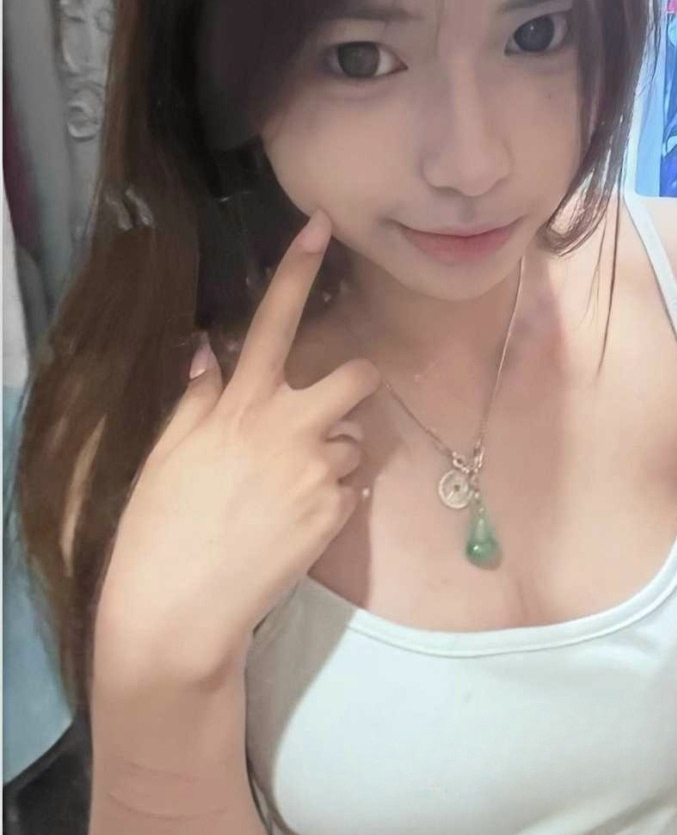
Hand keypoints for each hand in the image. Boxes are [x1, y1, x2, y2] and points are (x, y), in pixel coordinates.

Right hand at [94, 209, 381, 682]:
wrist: (178, 609)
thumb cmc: (160, 526)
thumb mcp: (169, 452)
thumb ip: (197, 396)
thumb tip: (208, 349)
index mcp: (239, 404)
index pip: (274, 321)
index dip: (297, 269)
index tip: (321, 226)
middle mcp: (286, 427)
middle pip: (357, 375)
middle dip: (357, 382)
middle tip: (333, 408)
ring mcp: (316, 471)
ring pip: (354, 439)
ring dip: (335, 453)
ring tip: (291, 487)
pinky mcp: (334, 514)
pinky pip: (351, 489)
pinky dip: (332, 498)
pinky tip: (294, 522)